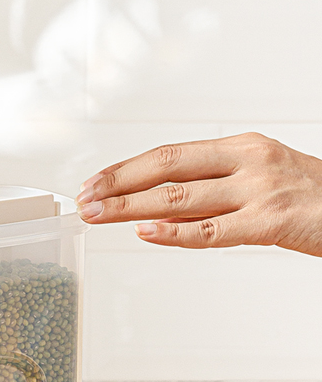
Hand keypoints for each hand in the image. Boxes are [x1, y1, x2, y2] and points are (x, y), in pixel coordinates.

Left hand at [75, 132, 321, 255]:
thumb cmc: (314, 198)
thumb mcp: (263, 179)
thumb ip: (217, 190)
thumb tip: (162, 207)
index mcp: (241, 147)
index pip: (170, 153)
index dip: (127, 168)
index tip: (95, 181)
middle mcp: (247, 161)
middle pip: (166, 168)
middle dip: (119, 184)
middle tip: (83, 198)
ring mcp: (258, 190)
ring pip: (180, 197)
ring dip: (131, 208)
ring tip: (99, 215)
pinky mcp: (270, 221)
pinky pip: (212, 231)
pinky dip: (174, 234)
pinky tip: (145, 234)